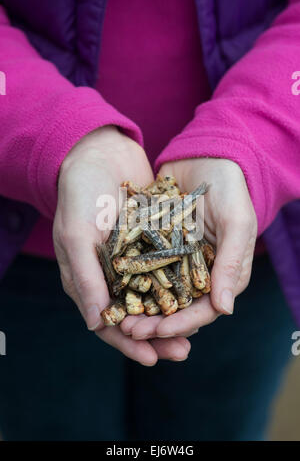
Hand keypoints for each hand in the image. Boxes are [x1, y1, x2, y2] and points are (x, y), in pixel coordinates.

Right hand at [53, 125, 190, 364]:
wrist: (100, 152)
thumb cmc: (80, 193)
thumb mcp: (77, 234)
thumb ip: (86, 277)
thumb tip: (96, 323)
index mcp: (85, 277)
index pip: (105, 322)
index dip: (127, 342)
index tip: (151, 358)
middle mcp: (108, 274)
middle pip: (134, 315)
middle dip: (157, 335)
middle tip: (182, 352)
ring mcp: (131, 259)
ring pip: (154, 297)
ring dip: (172, 314)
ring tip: (197, 328)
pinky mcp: (149, 243)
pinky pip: (166, 270)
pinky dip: (179, 285)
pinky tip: (199, 295)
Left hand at [122, 157, 256, 339]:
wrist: (205, 156)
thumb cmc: (230, 188)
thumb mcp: (236, 223)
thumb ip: (231, 264)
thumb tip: (225, 310)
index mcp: (224, 274)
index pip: (203, 310)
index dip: (181, 324)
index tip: (157, 331)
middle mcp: (200, 273)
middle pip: (177, 308)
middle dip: (155, 323)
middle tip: (129, 330)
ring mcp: (177, 261)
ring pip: (157, 294)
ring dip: (140, 309)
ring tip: (118, 318)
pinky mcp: (158, 247)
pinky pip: (143, 268)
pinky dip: (131, 282)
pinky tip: (112, 289)